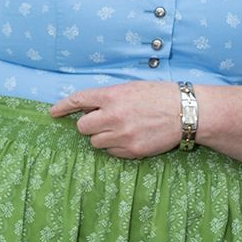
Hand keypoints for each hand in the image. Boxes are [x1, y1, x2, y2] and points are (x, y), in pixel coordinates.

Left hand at [51, 82, 183, 158]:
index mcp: (112, 96)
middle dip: (89, 125)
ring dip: (103, 137)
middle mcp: (113, 116)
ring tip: (122, 130)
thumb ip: (109, 97)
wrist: (187, 112)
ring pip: (95, 143)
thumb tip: (90, 107)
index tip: (54, 113)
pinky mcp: (132, 151)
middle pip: (83, 127)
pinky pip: (112, 153)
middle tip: (102, 122)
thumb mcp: (132, 88)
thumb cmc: (161, 96)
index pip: (78, 100)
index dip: (63, 107)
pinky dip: (117, 148)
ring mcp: (122, 135)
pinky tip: (132, 138)